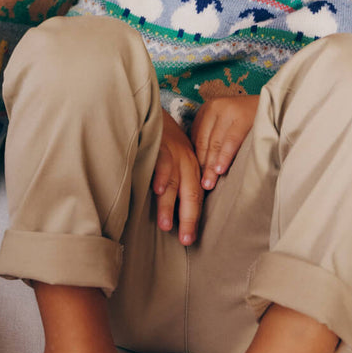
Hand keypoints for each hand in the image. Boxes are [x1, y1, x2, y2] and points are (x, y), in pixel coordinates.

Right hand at [152, 109, 203, 244]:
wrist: (155, 113)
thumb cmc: (164, 142)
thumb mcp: (177, 160)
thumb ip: (178, 181)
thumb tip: (175, 211)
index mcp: (191, 169)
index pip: (196, 198)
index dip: (193, 219)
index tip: (189, 239)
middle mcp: (186, 163)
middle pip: (190, 194)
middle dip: (187, 218)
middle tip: (185, 239)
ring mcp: (173, 154)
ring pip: (174, 183)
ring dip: (169, 205)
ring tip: (166, 225)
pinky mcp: (159, 145)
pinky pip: (161, 162)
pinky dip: (160, 176)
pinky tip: (158, 190)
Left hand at [191, 96, 258, 190]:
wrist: (274, 104)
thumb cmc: (248, 119)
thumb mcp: (225, 124)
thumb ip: (213, 138)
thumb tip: (200, 167)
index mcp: (207, 110)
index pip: (197, 138)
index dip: (196, 159)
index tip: (195, 177)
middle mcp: (214, 107)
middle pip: (204, 141)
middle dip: (203, 166)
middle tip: (202, 185)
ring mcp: (228, 110)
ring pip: (215, 143)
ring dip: (211, 165)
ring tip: (209, 183)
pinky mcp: (242, 116)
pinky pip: (230, 140)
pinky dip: (224, 156)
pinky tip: (221, 170)